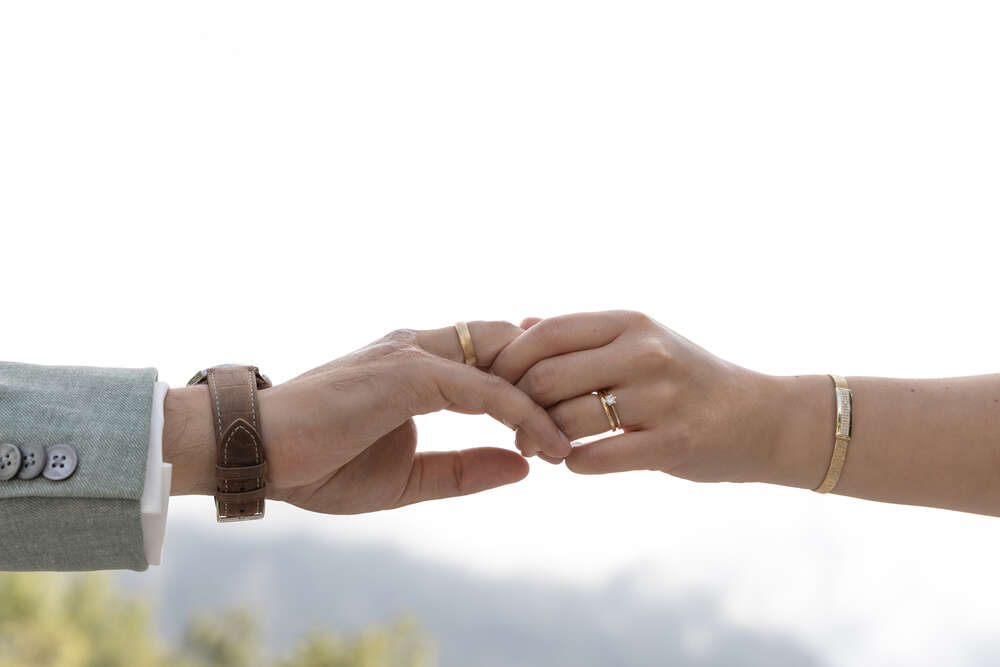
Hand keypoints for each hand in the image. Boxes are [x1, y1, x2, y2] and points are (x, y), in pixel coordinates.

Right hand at [164, 322, 571, 512]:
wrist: (258, 455)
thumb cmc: (321, 463)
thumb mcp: (411, 476)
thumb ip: (467, 468)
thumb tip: (525, 466)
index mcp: (418, 364)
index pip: (492, 354)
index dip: (533, 377)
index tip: (568, 412)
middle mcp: (420, 347)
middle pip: (508, 343)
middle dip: (550, 376)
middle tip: (585, 414)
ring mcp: (414, 355)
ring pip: (503, 361)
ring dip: (544, 397)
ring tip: (574, 439)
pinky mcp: (408, 373)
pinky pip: (482, 388)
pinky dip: (519, 413)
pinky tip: (545, 444)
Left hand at [490, 311, 788, 483]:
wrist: (762, 418)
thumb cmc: (688, 378)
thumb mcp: (641, 340)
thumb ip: (581, 334)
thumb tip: (521, 325)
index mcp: (630, 323)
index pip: (546, 334)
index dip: (510, 362)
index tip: (499, 385)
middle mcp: (644, 353)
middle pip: (546, 378)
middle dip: (518, 406)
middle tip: (514, 424)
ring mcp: (660, 398)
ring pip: (566, 421)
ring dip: (542, 441)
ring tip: (542, 446)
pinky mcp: (672, 443)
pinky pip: (596, 458)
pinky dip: (574, 463)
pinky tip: (576, 461)